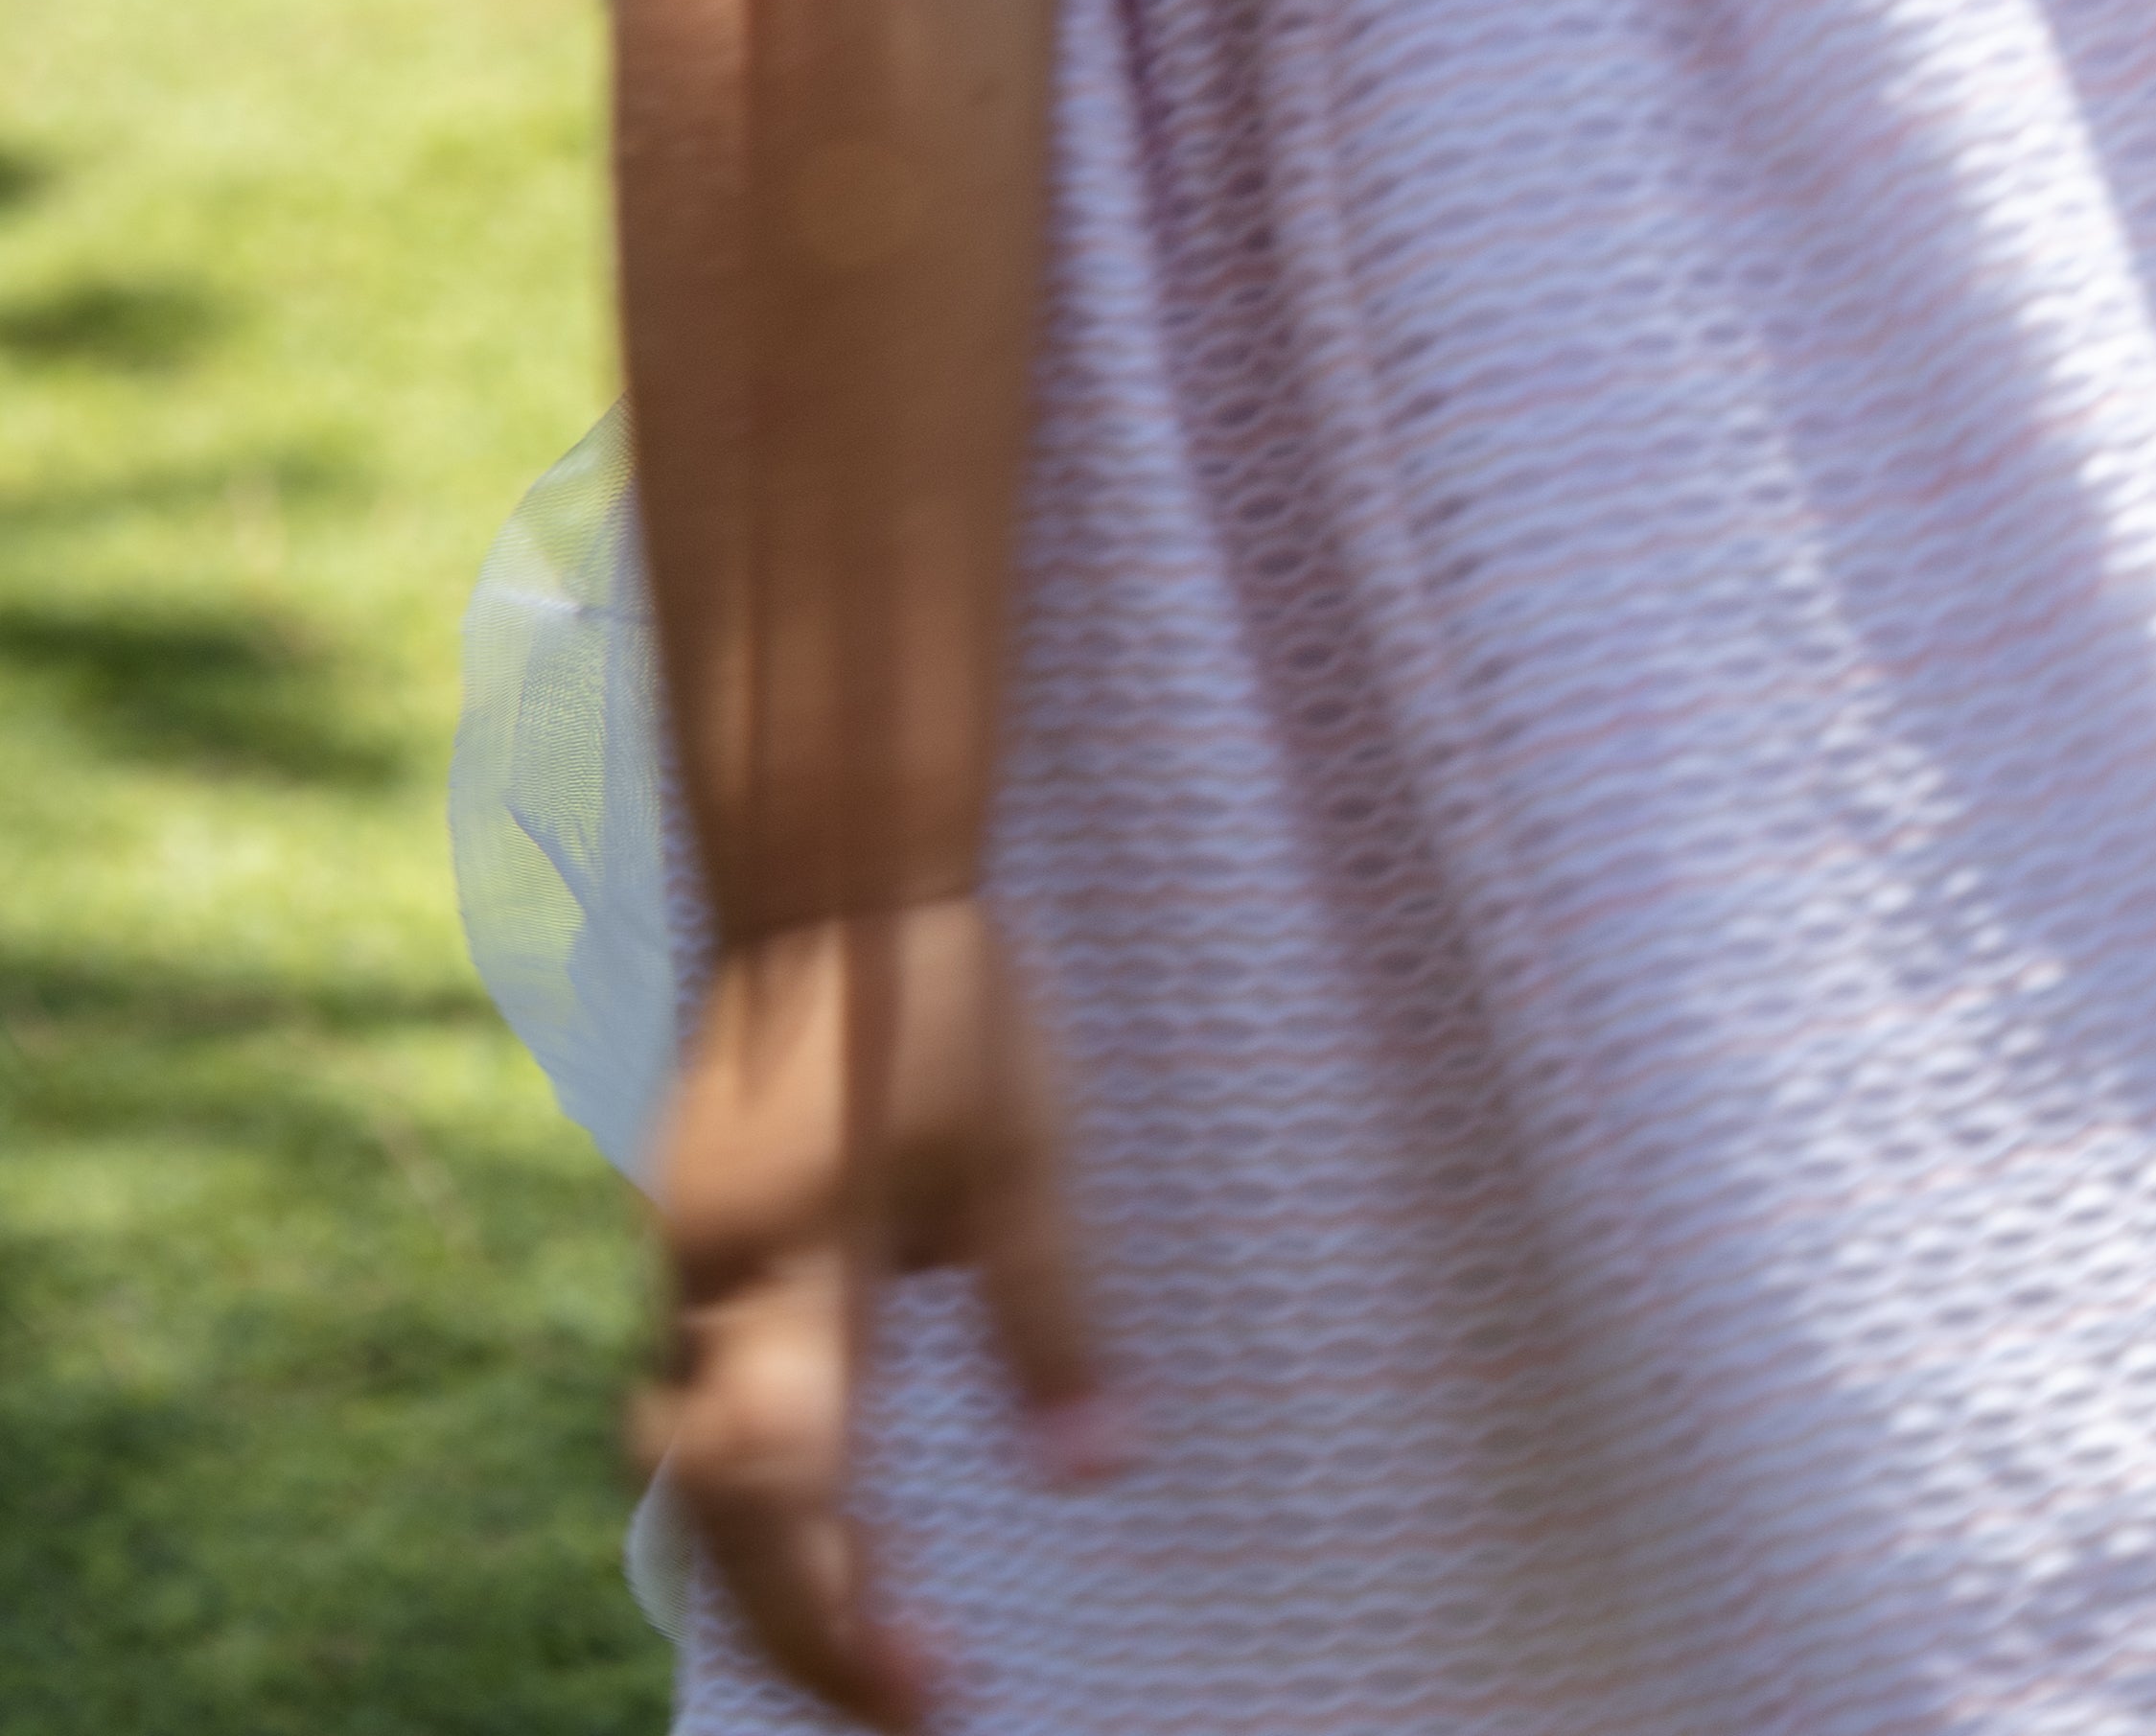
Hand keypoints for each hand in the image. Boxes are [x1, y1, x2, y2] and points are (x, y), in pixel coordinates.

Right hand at [644, 894, 1122, 1726]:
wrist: (829, 871)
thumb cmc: (936, 995)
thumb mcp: (1021, 1146)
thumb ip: (1050, 1311)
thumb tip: (1097, 1469)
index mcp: (783, 1276)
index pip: (786, 1505)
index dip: (846, 1620)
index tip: (934, 1695)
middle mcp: (710, 1295)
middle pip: (720, 1525)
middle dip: (809, 1636)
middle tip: (921, 1708)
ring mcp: (690, 1273)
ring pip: (693, 1477)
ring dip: (775, 1574)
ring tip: (880, 1651)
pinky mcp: (703, 1247)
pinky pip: (703, 1411)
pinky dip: (759, 1494)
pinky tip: (834, 1520)